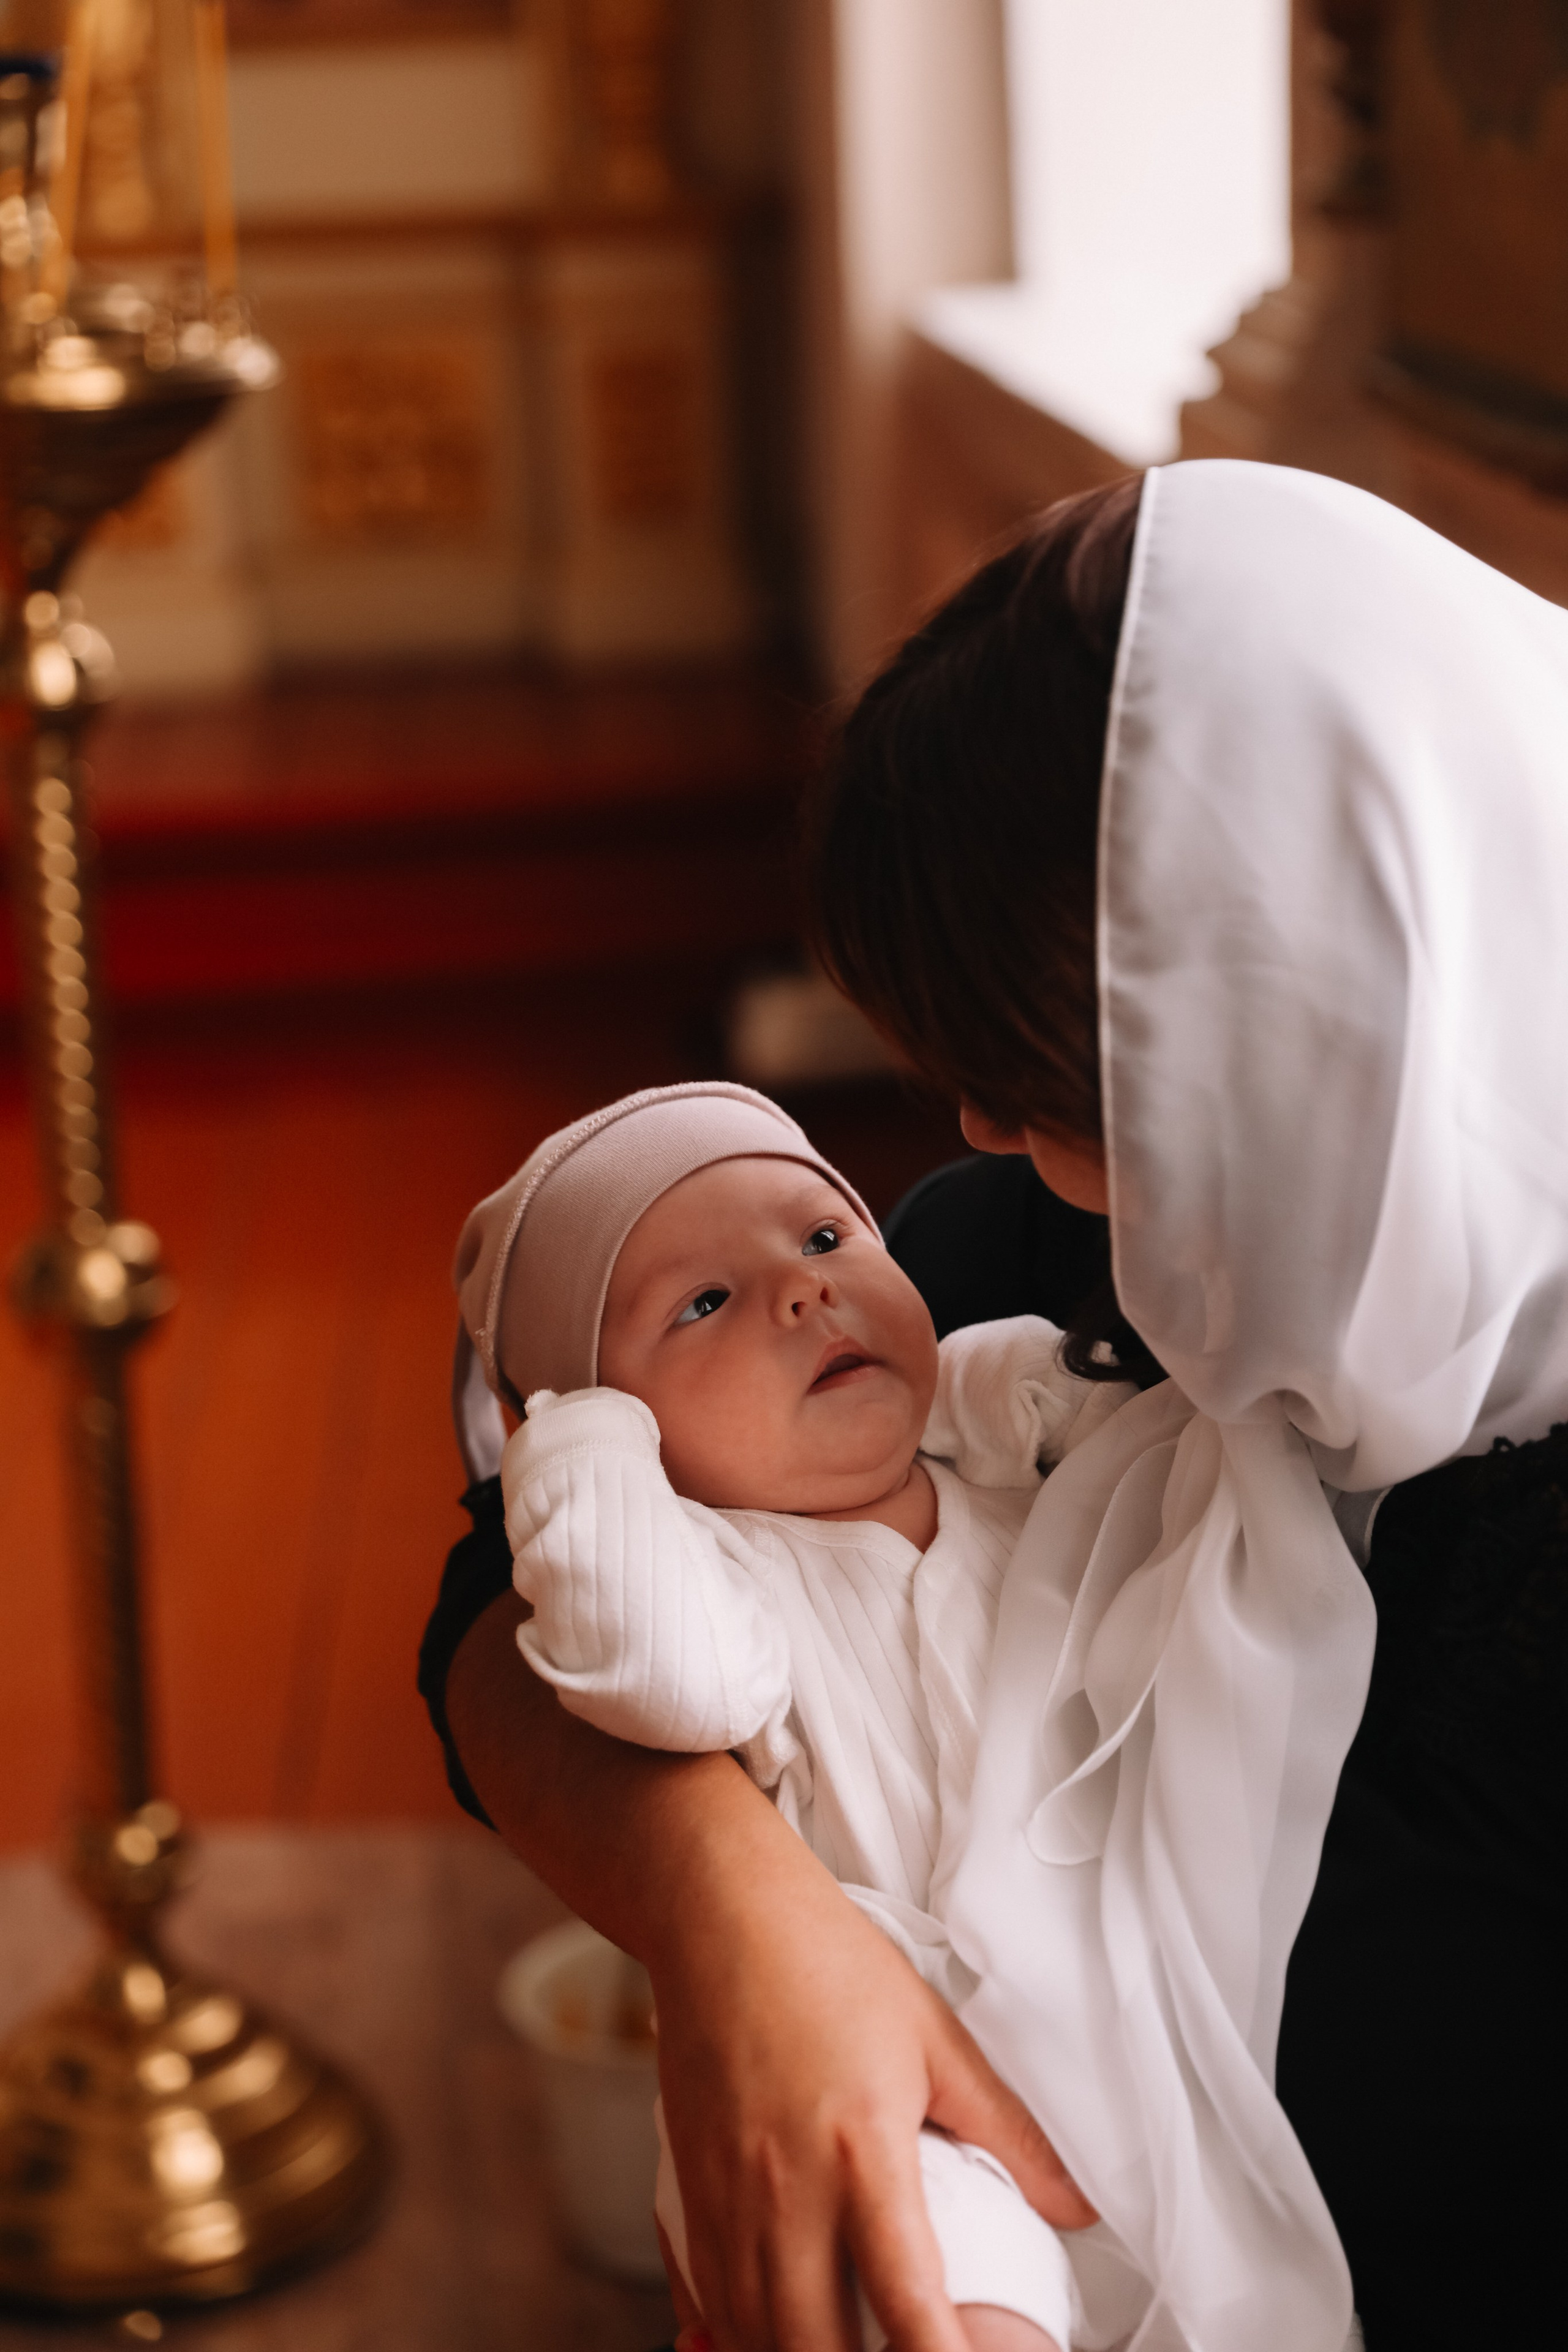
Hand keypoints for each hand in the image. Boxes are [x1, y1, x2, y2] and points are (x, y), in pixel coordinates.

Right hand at [649, 1826, 1092, 2351]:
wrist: (720, 1916)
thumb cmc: (826, 1964)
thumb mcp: (934, 2039)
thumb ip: (1008, 2132)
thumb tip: (1075, 2204)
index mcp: (861, 2153)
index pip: (908, 2302)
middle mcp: (786, 2190)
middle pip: (816, 2345)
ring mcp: (726, 2198)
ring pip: (752, 2336)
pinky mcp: (684, 2193)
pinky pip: (703, 2300)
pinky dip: (732, 2339)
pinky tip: (762, 2342)